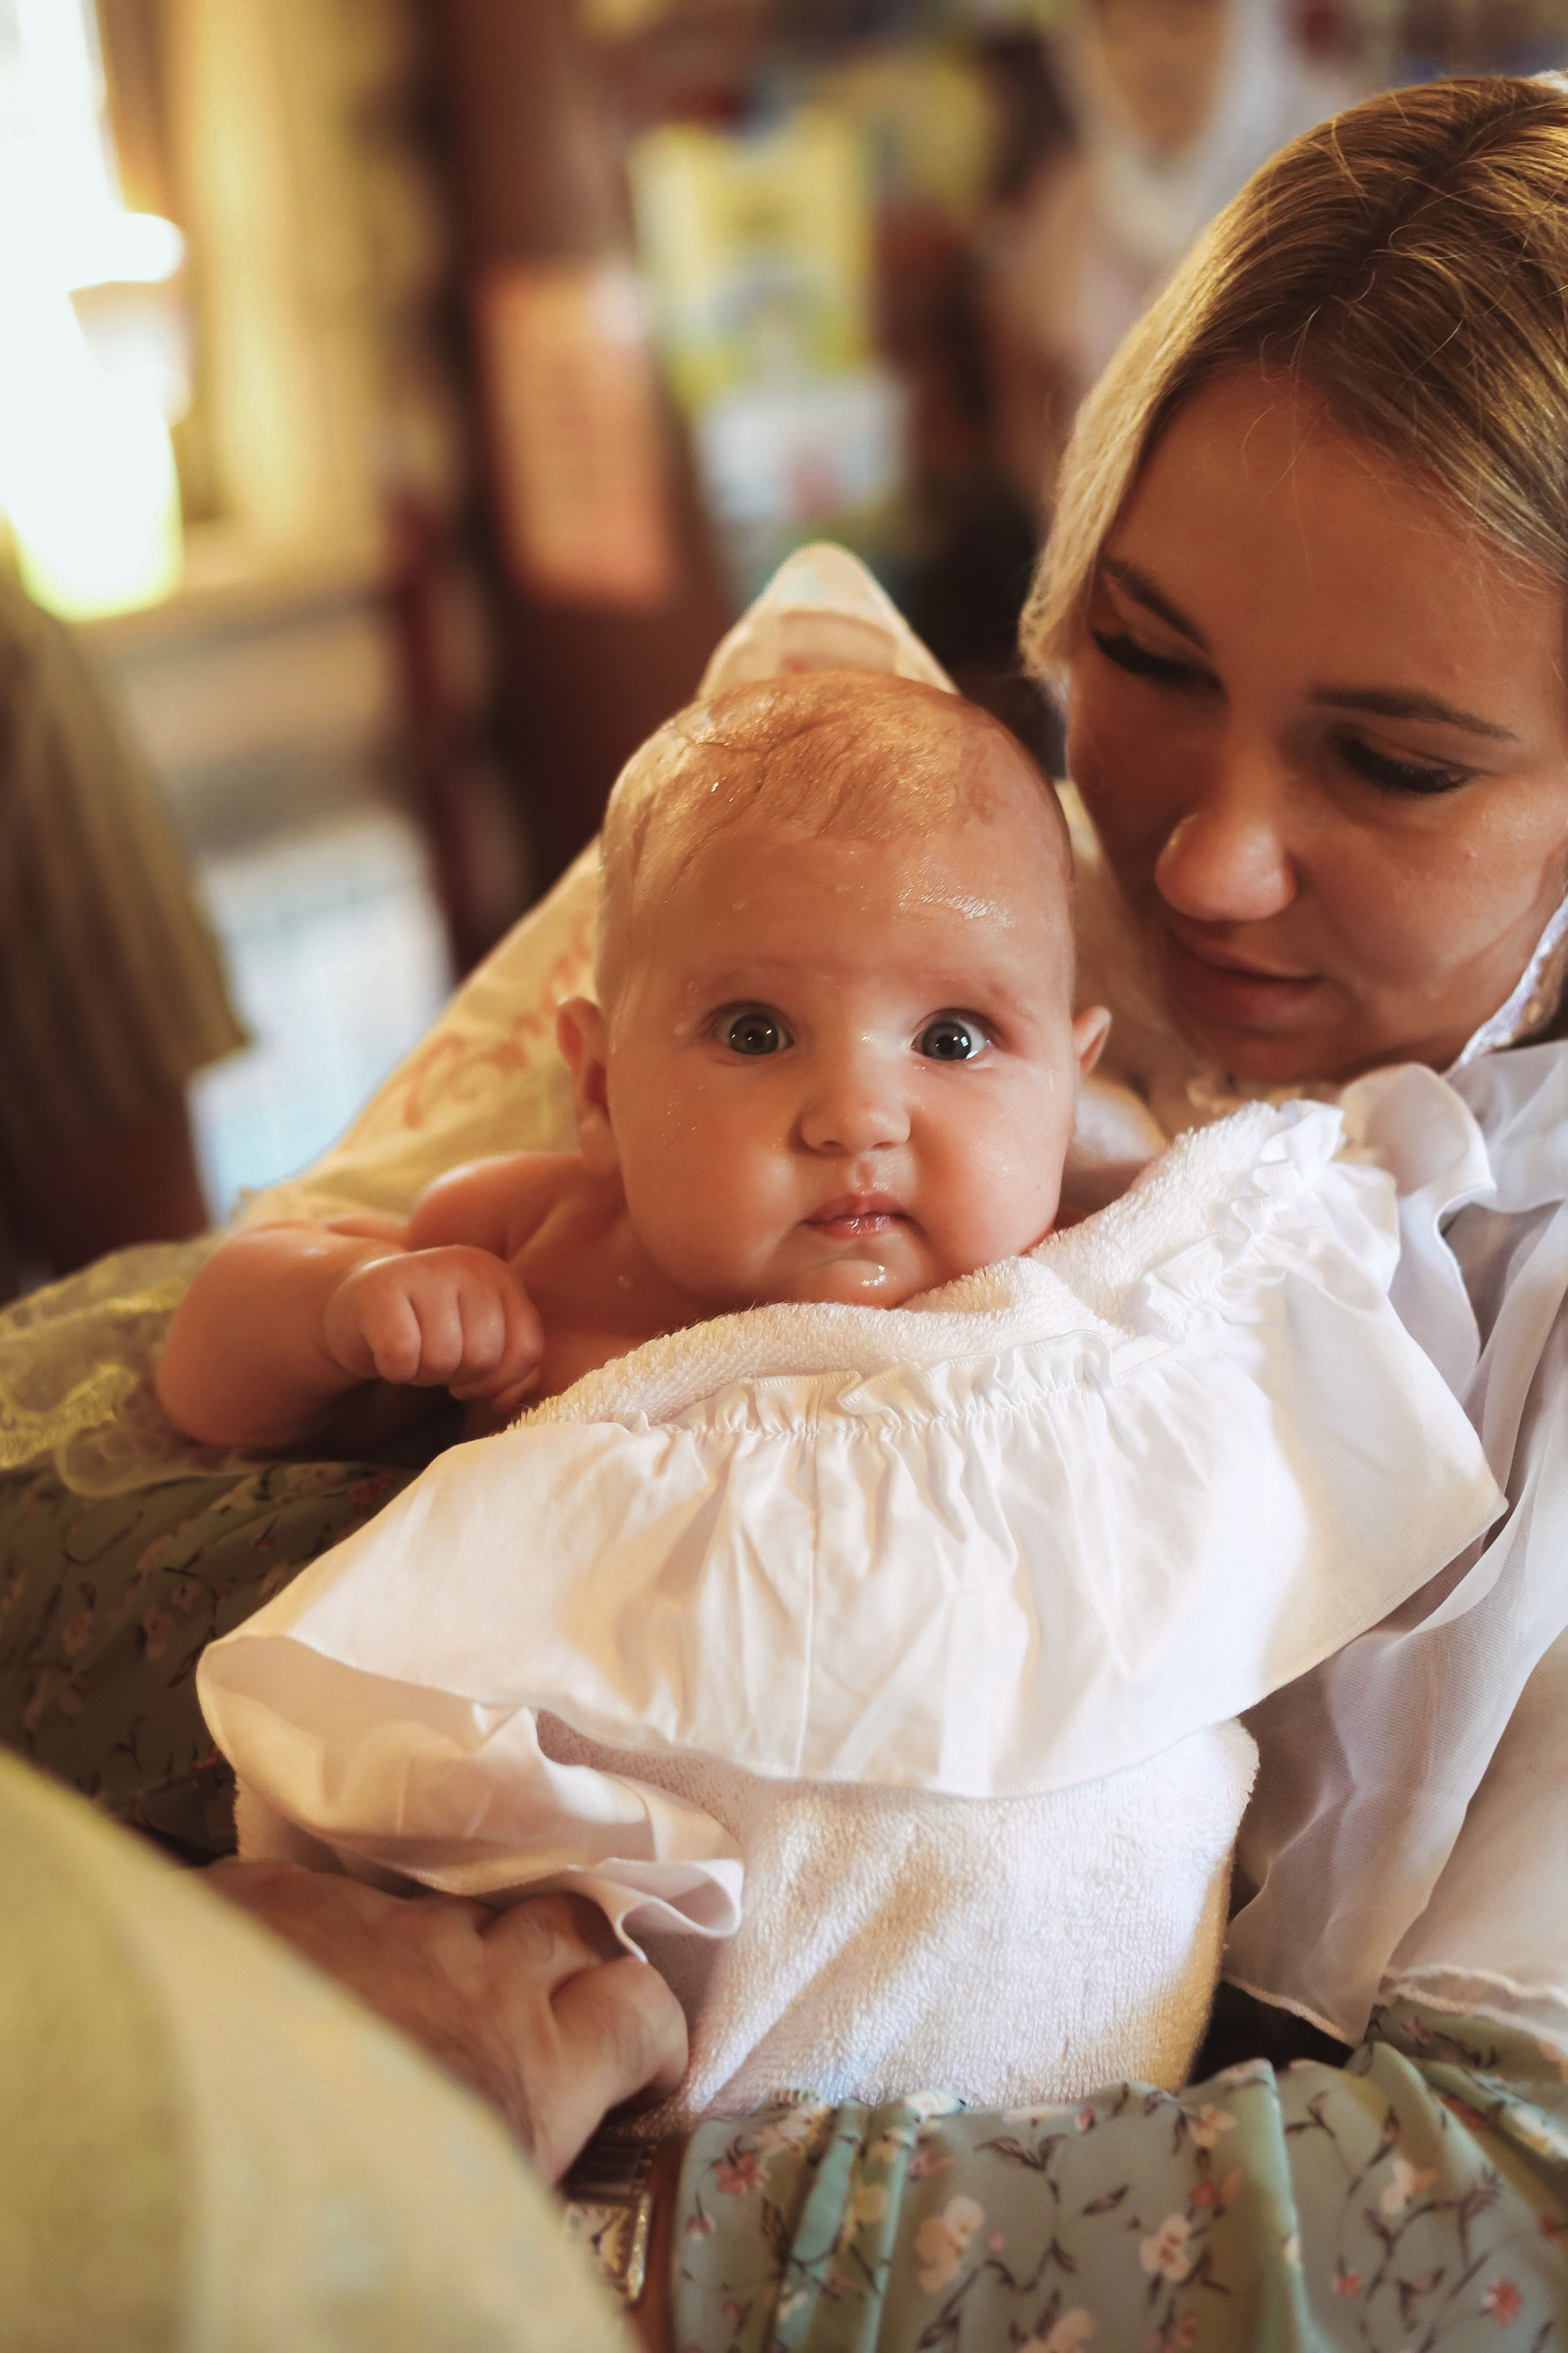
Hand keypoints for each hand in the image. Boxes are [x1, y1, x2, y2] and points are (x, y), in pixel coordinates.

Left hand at [206, 1867, 687, 2180]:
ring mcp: (376, 1928)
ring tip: (428, 1995)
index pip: (640, 2009)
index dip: (648, 2027)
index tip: (639, 2056)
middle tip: (544, 2004)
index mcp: (532, 2069)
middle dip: (566, 1958)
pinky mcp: (283, 1897)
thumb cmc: (341, 2210)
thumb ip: (536, 2181)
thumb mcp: (477, 2215)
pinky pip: (341, 1898)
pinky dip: (345, 1933)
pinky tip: (311, 1976)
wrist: (182, 2124)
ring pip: (454, 1910)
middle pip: (564, 1928)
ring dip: (458, 1948)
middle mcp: (472, 1978)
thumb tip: (595, 2281)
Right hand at [321, 1245, 543, 1414]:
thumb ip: (511, 1373)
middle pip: (483, 1358)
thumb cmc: (428, 1330)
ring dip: (424, 1374)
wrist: (360, 1304)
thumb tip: (503, 1402)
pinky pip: (401, 1356)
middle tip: (434, 1357)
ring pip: (443, 1360)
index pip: (527, 1350)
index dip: (498, 1380)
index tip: (473, 1375)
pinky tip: (387, 1352)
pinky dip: (394, 1370)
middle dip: (457, 1376)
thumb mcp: (480, 1344)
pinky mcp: (380, 1288)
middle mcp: (468, 1264)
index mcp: (502, 1277)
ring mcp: (424, 1269)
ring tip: (413, 1351)